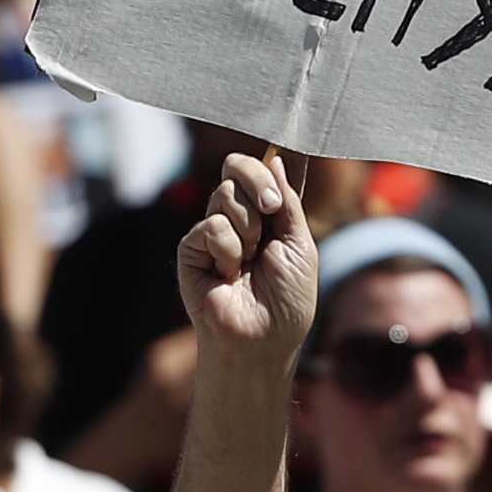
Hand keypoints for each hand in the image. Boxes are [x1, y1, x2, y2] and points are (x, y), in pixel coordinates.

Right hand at [177, 150, 318, 363]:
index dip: (269, 162)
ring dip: (248, 228)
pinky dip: (228, 249)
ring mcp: (214, 231)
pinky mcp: (191, 248)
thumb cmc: (287, 300)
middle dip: (259, 183)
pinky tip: (229, 273)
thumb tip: (276, 159)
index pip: (263, 170)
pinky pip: (211, 225)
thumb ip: (288, 202)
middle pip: (237, 167)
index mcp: (268, 215)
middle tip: (272, 210)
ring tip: (249, 261)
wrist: (264, 338)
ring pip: (225, 194)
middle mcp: (240, 218)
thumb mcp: (300, 245)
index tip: (283, 152)